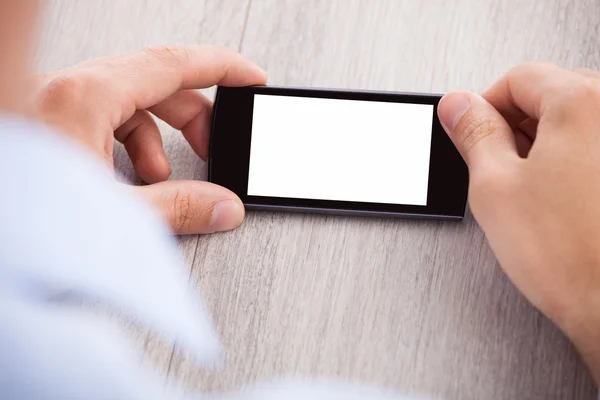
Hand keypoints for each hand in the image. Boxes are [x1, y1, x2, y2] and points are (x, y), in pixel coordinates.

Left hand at [33, 45, 266, 234]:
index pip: (172, 63)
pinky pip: (102, 119)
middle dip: (192, 116)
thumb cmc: (17, 218)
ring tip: (163, 177)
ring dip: (157, 138)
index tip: (251, 78)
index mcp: (84, 96)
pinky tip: (128, 180)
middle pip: (153, 82)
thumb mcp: (112, 216)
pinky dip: (126, 146)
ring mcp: (53, 105)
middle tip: (214, 147)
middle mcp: (65, 91)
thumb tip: (222, 206)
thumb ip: (178, 208)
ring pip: (127, 102)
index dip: (222, 68)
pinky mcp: (46, 124)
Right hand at [438, 63, 599, 382]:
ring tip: (532, 188)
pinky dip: (574, 158)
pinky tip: (561, 196)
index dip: (484, 106)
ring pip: (577, 120)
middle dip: (517, 125)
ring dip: (546, 143)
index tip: (472, 132)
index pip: (518, 78)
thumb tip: (458, 106)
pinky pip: (596, 144)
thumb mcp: (495, 187)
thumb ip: (473, 134)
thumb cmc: (571, 256)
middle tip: (498, 164)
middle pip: (552, 93)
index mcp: (582, 103)